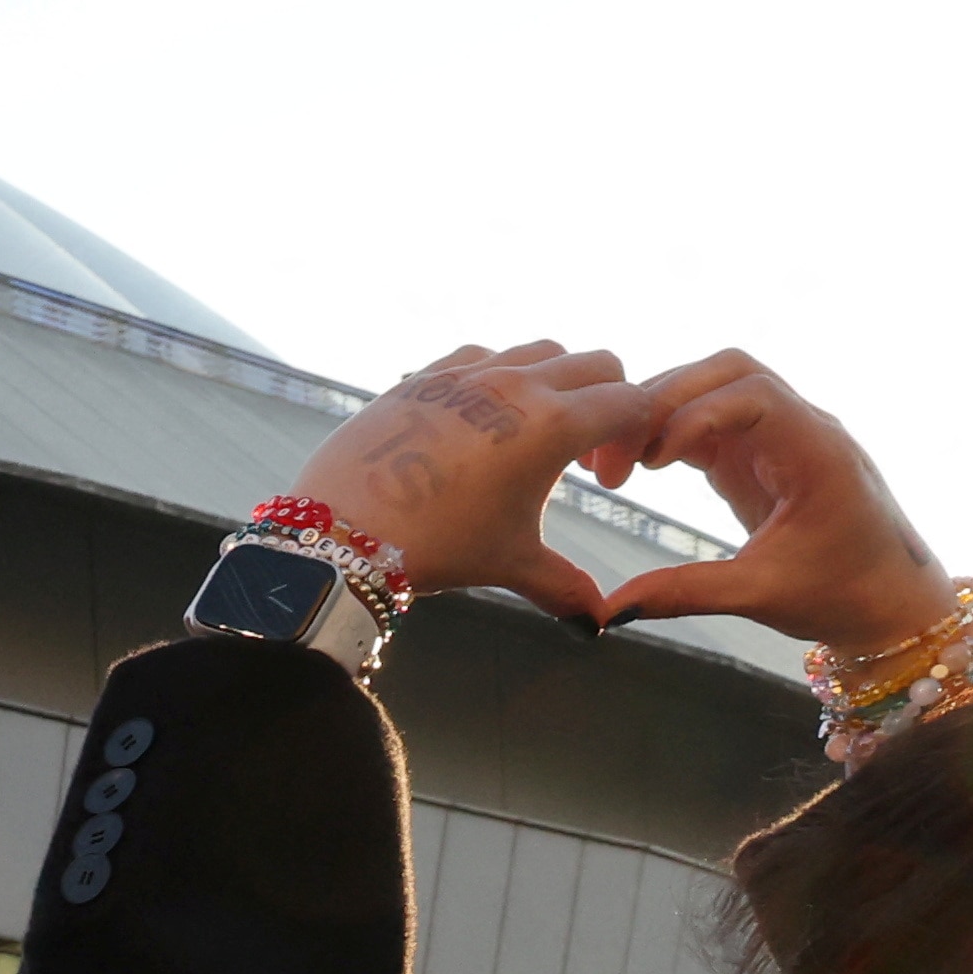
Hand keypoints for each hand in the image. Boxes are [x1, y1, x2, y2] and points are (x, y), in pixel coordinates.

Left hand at [282, 341, 657, 621]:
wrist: (340, 535)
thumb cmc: (434, 548)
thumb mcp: (509, 564)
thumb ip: (563, 586)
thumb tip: (597, 622)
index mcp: (553, 424)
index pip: (630, 403)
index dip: (631, 439)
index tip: (605, 481)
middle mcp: (517, 384)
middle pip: (595, 365)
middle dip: (605, 403)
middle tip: (581, 457)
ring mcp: (468, 373)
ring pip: (539, 351)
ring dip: (555, 382)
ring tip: (534, 434)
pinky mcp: (425, 376)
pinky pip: (480, 355)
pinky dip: (499, 375)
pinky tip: (482, 419)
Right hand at [586, 351, 954, 655]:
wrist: (888, 597)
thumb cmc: (843, 592)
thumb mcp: (761, 595)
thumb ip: (685, 593)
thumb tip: (608, 609)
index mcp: (817, 451)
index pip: (752, 394)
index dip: (692, 414)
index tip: (649, 464)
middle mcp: (801, 428)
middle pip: (728, 370)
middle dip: (664, 400)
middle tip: (613, 457)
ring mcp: (779, 436)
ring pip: (714, 387)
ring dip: (660, 411)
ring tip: (614, 463)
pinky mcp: (758, 455)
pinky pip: (708, 420)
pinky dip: (667, 432)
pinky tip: (635, 466)